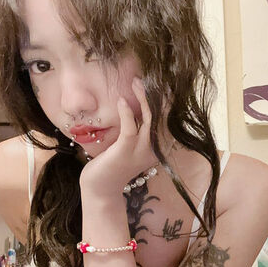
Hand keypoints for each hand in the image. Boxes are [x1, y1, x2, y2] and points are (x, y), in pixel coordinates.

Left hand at [79, 77, 157, 196]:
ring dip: (143, 99)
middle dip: (159, 96)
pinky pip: (130, 127)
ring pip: (150, 119)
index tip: (161, 84)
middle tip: (148, 78)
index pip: (168, 121)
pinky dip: (127, 112)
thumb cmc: (112, 165)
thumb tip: (137, 105)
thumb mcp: (129, 145)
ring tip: (136, 82)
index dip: (167, 102)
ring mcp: (141, 151)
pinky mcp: (125, 151)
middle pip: (163, 117)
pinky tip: (121, 100)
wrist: (100, 188)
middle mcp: (154, 150)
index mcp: (158, 148)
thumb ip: (137, 129)